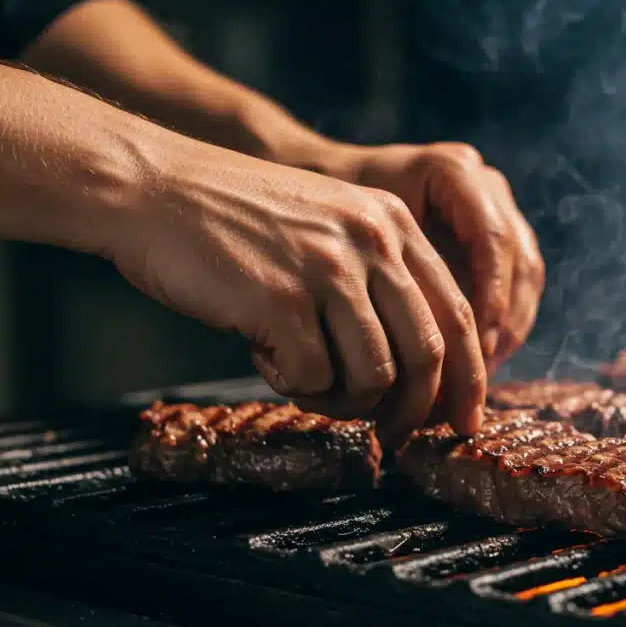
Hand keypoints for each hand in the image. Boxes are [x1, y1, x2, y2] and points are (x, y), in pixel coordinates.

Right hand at [108, 142, 485, 446]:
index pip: (458, 312)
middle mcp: (373, 240)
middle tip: (393, 436)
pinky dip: (290, 384)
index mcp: (394, 223)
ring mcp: (329, 268)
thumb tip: (418, 373)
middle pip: (428, 353)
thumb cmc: (239, 222)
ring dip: (344, 400)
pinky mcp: (281, 298)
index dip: (469, 376)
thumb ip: (378, 280)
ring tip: (305, 377)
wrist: (156, 190)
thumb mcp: (331, 226)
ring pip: (374, 375)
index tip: (464, 418)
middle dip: (416, 410)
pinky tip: (262, 353)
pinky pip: (312, 378)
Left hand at [317, 142, 544, 374]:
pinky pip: (518, 284)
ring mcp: (498, 208)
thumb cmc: (333, 211)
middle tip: (482, 370)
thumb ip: (395, 272)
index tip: (477, 346)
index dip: (491, 297)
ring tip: (481, 373)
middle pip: (520, 259)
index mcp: (453, 170)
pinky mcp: (499, 238)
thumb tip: (420, 342)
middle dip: (506, 321)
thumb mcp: (356, 235)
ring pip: (528, 276)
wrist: (330, 189)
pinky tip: (478, 361)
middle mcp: (484, 184)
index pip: (491, 239)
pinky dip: (505, 324)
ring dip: (511, 328)